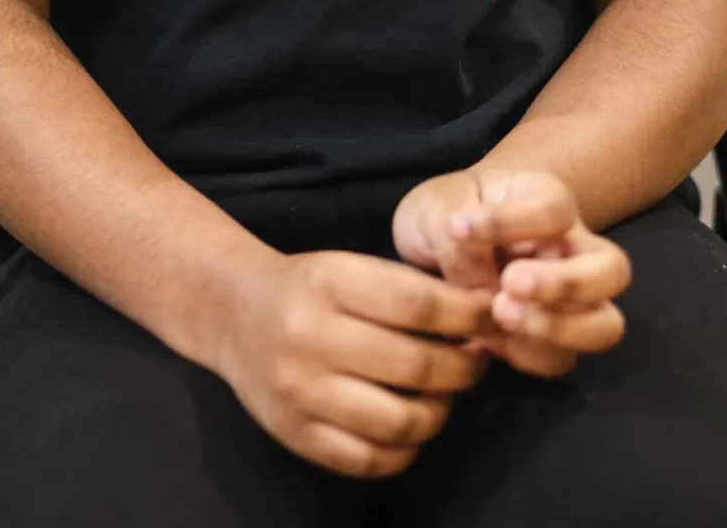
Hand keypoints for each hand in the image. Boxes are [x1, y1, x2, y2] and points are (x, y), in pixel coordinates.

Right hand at [214, 248, 491, 478]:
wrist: (234, 314)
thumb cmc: (307, 287)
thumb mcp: (348, 266)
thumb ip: (407, 291)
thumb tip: (481, 319)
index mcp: (331, 282)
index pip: (417, 304)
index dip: (467, 315)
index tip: (491, 318)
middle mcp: (313, 336)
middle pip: (416, 364)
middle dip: (463, 367)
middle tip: (475, 362)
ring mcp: (302, 391)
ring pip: (399, 421)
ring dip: (439, 412)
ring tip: (442, 396)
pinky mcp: (296, 434)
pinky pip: (370, 459)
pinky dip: (405, 449)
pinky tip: (410, 427)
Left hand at [392, 170, 630, 379]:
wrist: (438, 245)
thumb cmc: (445, 213)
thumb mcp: (435, 208)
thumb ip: (455, 238)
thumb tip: (481, 288)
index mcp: (546, 198)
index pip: (554, 210)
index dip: (508, 222)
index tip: (458, 227)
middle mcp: (572, 248)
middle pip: (613, 269)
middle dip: (567, 283)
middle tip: (510, 283)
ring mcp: (571, 299)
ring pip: (604, 325)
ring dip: (557, 328)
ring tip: (500, 315)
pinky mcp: (552, 340)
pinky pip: (561, 359)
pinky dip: (527, 355)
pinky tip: (486, 340)